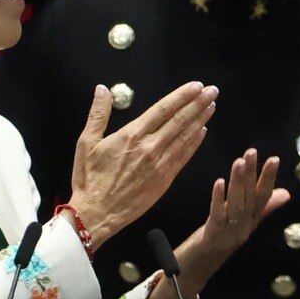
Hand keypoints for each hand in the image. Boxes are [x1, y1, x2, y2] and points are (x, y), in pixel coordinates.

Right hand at [66, 81, 216, 244]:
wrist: (96, 213)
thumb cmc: (90, 179)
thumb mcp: (87, 143)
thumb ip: (98, 114)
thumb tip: (102, 90)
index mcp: (132, 135)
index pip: (163, 109)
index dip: (181, 96)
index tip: (195, 86)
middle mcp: (149, 148)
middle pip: (179, 120)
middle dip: (198, 104)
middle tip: (212, 91)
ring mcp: (159, 165)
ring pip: (185, 137)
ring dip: (200, 120)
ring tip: (211, 106)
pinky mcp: (164, 180)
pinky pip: (183, 157)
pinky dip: (194, 143)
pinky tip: (202, 132)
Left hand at [177, 148, 288, 286]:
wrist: (198, 268)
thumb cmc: (220, 240)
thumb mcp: (243, 222)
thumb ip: (264, 207)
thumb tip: (286, 193)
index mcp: (250, 221)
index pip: (263, 197)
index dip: (269, 178)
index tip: (274, 159)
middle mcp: (244, 226)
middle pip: (250, 198)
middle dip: (252, 174)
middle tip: (252, 152)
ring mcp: (229, 232)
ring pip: (236, 205)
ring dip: (238, 183)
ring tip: (239, 162)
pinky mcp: (213, 236)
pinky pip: (217, 215)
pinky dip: (218, 198)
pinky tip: (219, 182)